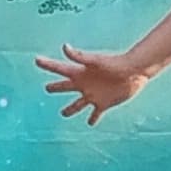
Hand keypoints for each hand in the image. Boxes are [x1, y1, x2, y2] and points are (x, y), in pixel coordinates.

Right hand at [36, 44, 151, 122]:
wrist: (134, 72)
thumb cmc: (115, 63)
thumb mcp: (96, 60)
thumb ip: (80, 56)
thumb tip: (64, 47)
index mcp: (80, 73)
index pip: (59, 69)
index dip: (47, 65)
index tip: (36, 60)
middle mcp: (83, 84)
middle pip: (64, 87)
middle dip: (55, 88)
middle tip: (47, 88)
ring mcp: (92, 95)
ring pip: (76, 104)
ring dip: (70, 109)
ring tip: (64, 113)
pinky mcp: (103, 104)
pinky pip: (95, 114)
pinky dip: (92, 119)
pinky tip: (90, 123)